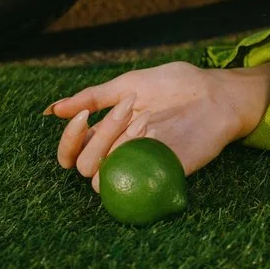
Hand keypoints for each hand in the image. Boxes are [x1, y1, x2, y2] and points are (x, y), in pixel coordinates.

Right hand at [43, 59, 269, 189]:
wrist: (216, 93)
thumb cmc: (174, 86)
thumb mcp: (130, 84)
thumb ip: (93, 97)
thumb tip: (53, 109)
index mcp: (108, 133)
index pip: (71, 153)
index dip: (68, 141)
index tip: (82, 117)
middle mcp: (120, 154)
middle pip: (84, 166)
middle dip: (99, 137)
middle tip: (128, 108)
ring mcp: (140, 168)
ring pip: (104, 179)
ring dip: (116, 148)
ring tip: (143, 120)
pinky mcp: (164, 177)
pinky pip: (136, 184)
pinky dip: (137, 158)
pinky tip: (152, 132)